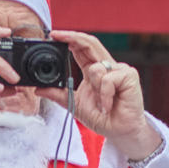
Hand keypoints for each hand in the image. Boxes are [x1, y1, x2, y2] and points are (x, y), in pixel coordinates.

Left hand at [53, 31, 160, 158]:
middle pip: (91, 43)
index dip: (69, 39)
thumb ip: (58, 95)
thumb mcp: (75, 104)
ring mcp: (119, 70)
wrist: (120, 132)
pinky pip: (108, 79)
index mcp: (94, 71)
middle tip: (57, 35)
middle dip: (73, 37)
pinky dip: (104, 95)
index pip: (81, 49)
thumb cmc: (103, 118)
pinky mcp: (129, 76)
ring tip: (101, 103)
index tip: (54, 35)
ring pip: (96, 67)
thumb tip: (38, 89)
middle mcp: (107, 67)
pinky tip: (108, 105)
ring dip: (94, 87)